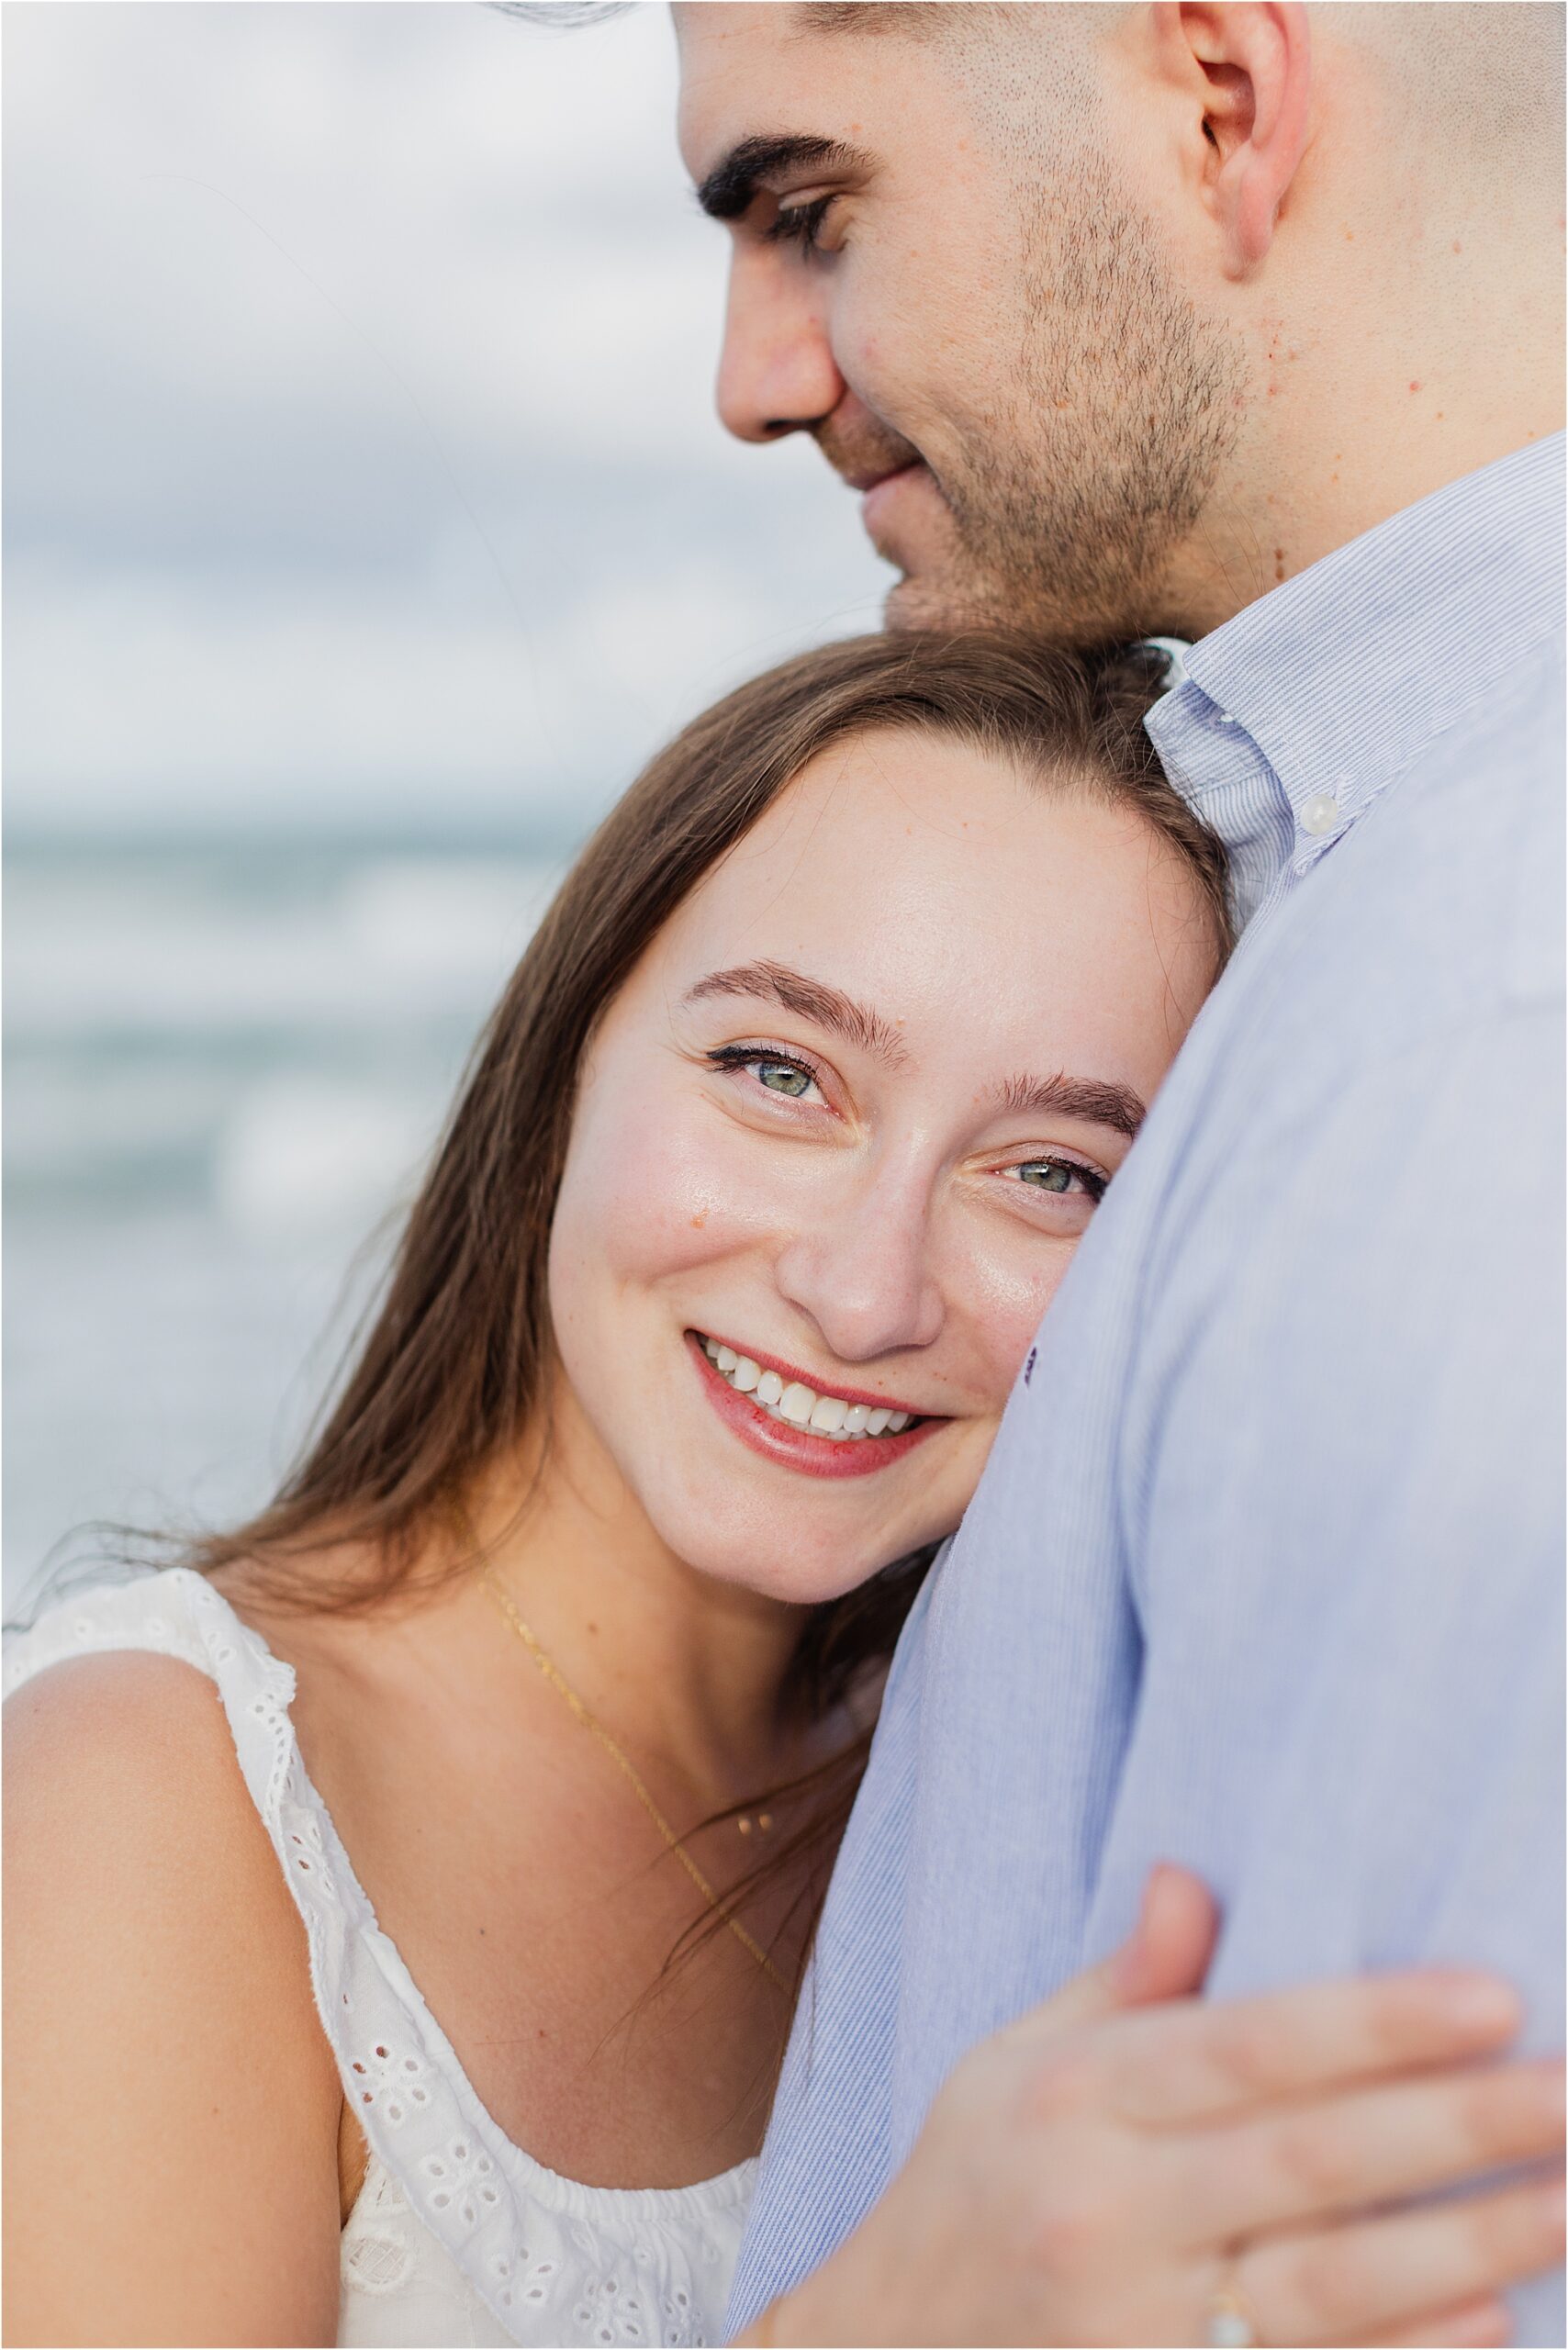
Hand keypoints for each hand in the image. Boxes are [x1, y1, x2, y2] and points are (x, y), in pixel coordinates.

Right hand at [761, 1867, 1564, 2346]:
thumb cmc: (968, 2188)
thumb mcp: (1012, 2062)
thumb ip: (1121, 1983)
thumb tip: (1191, 1878)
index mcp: (1077, 2098)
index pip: (1248, 2047)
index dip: (1375, 2021)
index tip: (1495, 1995)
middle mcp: (1109, 2208)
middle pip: (1310, 2161)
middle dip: (1458, 2125)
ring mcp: (1140, 2325)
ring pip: (1329, 2287)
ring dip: (1468, 2244)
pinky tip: (1490, 2321)